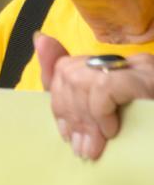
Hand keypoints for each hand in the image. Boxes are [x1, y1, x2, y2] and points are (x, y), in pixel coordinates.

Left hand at [36, 33, 153, 160]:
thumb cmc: (147, 135)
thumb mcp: (107, 120)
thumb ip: (74, 89)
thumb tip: (40, 38)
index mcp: (121, 70)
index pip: (67, 68)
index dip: (59, 101)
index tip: (67, 134)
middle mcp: (132, 64)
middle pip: (69, 72)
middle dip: (67, 112)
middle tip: (80, 146)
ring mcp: (144, 70)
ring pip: (81, 78)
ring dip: (83, 118)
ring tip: (95, 146)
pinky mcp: (148, 81)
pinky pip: (105, 87)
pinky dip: (100, 112)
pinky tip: (113, 131)